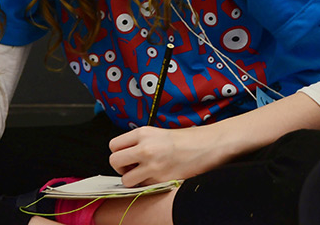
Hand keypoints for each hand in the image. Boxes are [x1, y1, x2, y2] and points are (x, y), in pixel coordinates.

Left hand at [108, 125, 225, 186]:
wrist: (207, 146)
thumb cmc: (184, 139)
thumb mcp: (157, 133)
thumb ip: (139, 142)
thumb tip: (124, 157)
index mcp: (143, 132)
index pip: (113, 145)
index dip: (119, 153)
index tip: (128, 156)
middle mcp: (145, 147)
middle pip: (114, 161)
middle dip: (121, 167)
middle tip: (133, 167)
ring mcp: (152, 165)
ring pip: (126, 179)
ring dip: (133, 180)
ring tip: (145, 174)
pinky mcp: (161, 179)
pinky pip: (142, 187)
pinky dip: (146, 186)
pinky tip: (157, 177)